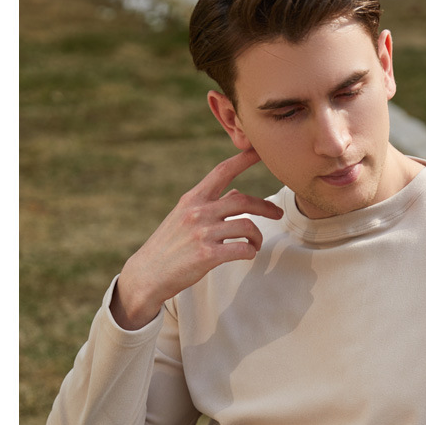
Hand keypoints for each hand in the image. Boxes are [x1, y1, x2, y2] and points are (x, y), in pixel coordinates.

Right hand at [111, 148, 283, 328]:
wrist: (147, 274)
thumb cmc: (168, 246)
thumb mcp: (183, 217)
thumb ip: (210, 204)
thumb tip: (235, 193)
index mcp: (193, 199)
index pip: (222, 171)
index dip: (244, 159)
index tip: (260, 151)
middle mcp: (198, 212)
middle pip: (243, 200)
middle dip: (266, 206)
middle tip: (278, 214)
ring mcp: (203, 233)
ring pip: (247, 227)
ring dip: (257, 237)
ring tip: (255, 244)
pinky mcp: (207, 255)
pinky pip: (242, 249)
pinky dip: (250, 252)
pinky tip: (246, 254)